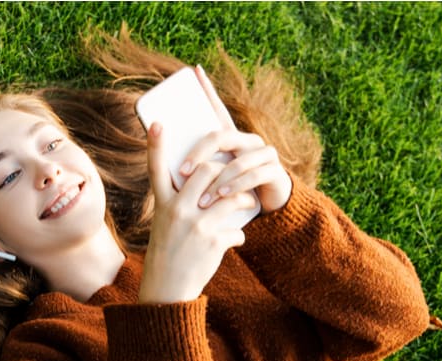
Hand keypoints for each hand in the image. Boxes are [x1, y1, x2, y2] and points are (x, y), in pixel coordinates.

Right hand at [139, 122, 253, 303]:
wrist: (167, 291)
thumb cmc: (168, 255)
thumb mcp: (165, 226)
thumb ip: (179, 205)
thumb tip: (206, 185)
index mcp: (162, 205)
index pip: (156, 169)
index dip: (156, 145)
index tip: (159, 122)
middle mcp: (177, 211)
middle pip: (207, 171)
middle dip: (224, 172)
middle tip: (229, 181)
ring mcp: (196, 225)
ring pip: (230, 195)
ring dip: (243, 199)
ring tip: (244, 204)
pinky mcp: (213, 242)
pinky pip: (237, 228)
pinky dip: (239, 234)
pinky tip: (234, 240)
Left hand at [178, 65, 291, 213]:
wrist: (266, 208)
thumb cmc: (231, 192)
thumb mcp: (212, 178)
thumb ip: (196, 167)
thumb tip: (167, 157)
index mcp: (231, 138)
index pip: (217, 109)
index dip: (207, 89)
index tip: (195, 70)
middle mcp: (248, 140)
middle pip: (221, 137)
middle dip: (199, 154)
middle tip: (182, 172)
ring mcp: (263, 153)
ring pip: (238, 161)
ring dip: (218, 180)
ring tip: (203, 198)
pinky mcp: (274, 170)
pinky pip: (254, 176)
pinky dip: (236, 187)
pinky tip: (223, 194)